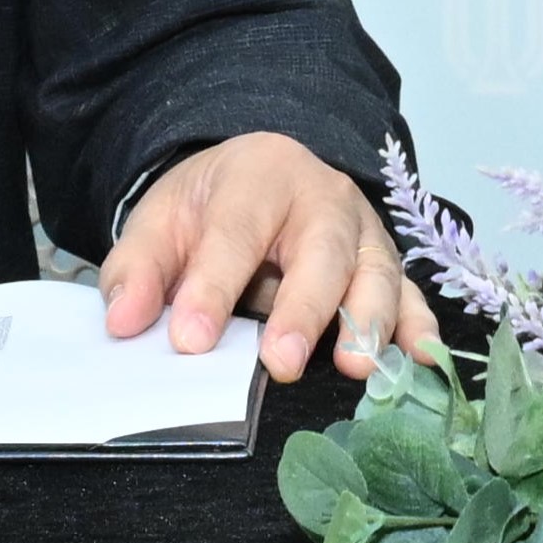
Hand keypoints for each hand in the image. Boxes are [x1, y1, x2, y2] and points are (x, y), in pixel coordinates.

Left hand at [99, 133, 438, 379]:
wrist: (258, 176)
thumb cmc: (212, 207)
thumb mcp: (162, 220)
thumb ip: (139, 269)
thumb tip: (124, 322)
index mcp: (259, 175)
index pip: (236, 233)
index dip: (212, 287)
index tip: (189, 341)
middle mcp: (323, 196)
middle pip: (321, 249)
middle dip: (303, 308)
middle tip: (279, 362)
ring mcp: (363, 230)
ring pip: (375, 271)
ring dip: (368, 320)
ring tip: (354, 367)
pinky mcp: (386, 263)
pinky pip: (410, 292)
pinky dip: (418, 324)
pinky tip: (419, 358)